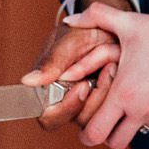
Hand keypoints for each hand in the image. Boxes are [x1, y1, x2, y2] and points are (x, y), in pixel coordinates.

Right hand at [21, 0, 127, 129]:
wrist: (110, 27)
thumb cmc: (84, 34)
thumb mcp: (68, 42)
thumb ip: (52, 61)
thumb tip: (28, 81)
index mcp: (50, 92)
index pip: (50, 118)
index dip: (65, 109)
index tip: (82, 87)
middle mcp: (69, 103)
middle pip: (79, 121)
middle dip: (96, 96)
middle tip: (107, 70)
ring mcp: (91, 106)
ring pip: (100, 118)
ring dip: (110, 89)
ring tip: (113, 63)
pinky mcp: (111, 105)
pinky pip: (117, 111)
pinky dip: (121, 89)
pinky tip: (119, 69)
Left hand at [60, 1, 148, 148]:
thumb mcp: (131, 23)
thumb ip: (97, 17)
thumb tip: (70, 18)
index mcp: (124, 93)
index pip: (94, 133)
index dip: (87, 133)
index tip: (87, 127)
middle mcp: (143, 111)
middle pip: (115, 143)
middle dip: (110, 133)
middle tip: (112, 118)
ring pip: (143, 130)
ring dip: (139, 118)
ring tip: (147, 90)